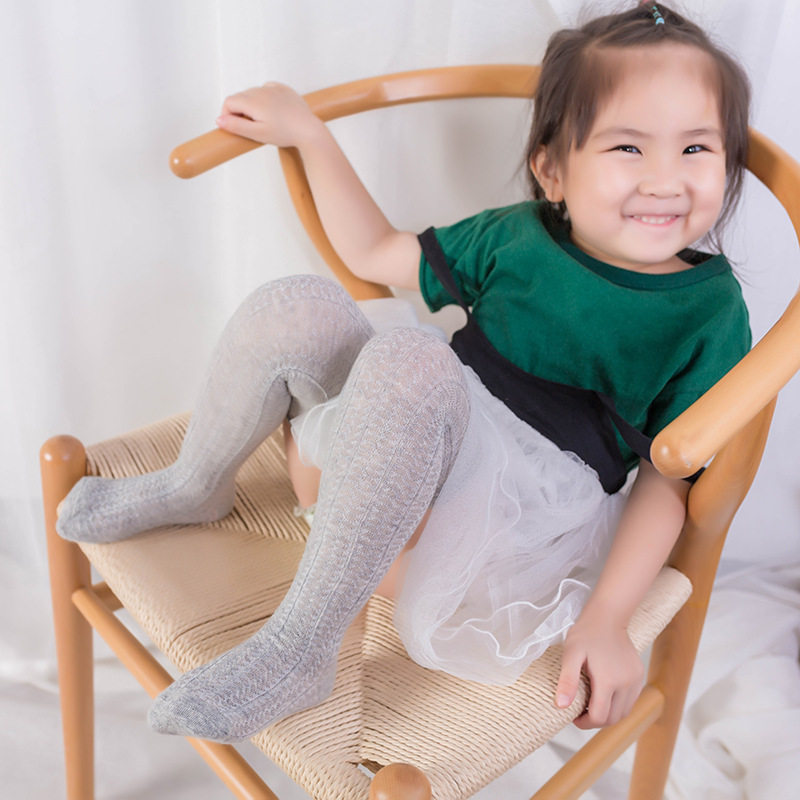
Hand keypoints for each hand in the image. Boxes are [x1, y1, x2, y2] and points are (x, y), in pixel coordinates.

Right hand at [216, 83, 322, 147]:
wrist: (308, 130)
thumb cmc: (284, 134)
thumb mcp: (257, 134)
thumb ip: (236, 126)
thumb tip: (219, 120)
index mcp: (252, 100)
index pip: (229, 102)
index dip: (227, 116)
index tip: (234, 127)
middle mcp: (261, 90)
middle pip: (240, 97)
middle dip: (239, 111)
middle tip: (250, 128)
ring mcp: (273, 87)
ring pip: (253, 93)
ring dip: (252, 105)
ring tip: (263, 121)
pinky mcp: (283, 88)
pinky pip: (267, 90)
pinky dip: (265, 99)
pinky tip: (272, 111)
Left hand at [555, 613, 644, 728]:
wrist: (608, 616)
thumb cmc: (586, 633)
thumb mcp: (571, 654)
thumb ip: (567, 681)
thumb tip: (561, 706)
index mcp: (609, 681)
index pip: (600, 717)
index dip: (585, 722)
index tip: (573, 716)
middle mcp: (627, 684)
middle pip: (613, 719)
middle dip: (596, 721)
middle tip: (581, 712)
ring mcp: (635, 680)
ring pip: (624, 712)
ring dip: (608, 715)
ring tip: (591, 705)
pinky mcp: (639, 676)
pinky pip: (630, 701)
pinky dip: (617, 705)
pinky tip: (604, 695)